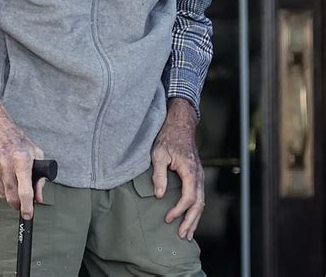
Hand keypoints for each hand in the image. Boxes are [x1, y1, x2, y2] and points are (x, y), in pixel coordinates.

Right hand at [0, 92, 43, 218]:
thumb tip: (39, 199)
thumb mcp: (35, 153)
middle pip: (12, 198)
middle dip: (19, 205)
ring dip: (9, 194)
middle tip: (23, 203)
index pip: (25, 190)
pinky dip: (0, 187)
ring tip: (12, 179)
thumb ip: (39, 178)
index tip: (29, 215)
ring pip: (2, 195)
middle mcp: (5, 165)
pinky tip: (2, 173)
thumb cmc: (16, 139)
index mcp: (21, 159)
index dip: (27, 207)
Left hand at [151, 97, 203, 240]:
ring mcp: (200, 175)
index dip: (179, 210)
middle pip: (199, 204)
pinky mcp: (197, 176)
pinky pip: (199, 196)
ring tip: (188, 233)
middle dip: (191, 221)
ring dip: (195, 218)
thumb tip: (159, 195)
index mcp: (190, 170)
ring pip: (201, 201)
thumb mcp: (158, 153)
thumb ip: (159, 175)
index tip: (168, 218)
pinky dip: (195, 209)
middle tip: (182, 235)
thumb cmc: (168, 137)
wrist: (180, 125)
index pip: (188, 197)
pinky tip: (190, 218)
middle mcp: (198, 175)